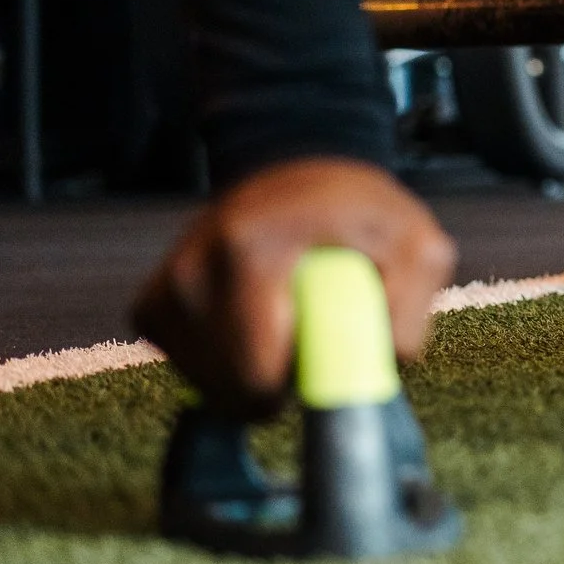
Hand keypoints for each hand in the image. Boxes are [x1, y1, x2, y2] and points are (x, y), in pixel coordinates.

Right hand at [131, 158, 456, 418]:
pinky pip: (191, 372)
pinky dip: (226, 363)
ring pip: (209, 388)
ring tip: (285, 320)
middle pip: (230, 393)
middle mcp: (190, 270)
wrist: (293, 171)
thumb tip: (383, 364)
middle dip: (278, 383)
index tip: (323, 356)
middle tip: (310, 334)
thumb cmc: (359, 213)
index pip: (255, 375)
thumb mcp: (414, 244)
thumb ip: (410, 307)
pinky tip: (253, 322)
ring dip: (253, 373)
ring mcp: (163, 290)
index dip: (298, 385)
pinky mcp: (149, 307)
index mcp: (248, 250)